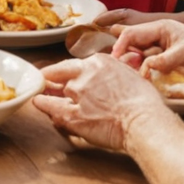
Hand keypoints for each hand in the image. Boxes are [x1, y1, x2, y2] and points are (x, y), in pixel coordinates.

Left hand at [33, 54, 165, 152]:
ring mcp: (77, 94)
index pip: (74, 64)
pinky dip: (43, 105)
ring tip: (41, 95)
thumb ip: (120, 68)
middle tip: (47, 84)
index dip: (65, 71)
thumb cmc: (146, 102)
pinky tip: (38, 103)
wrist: (146, 122)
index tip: (61, 74)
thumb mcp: (133, 75)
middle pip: (61, 75)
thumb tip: (126, 60)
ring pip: (55, 91)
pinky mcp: (73, 115)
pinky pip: (51, 107)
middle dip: (53, 80)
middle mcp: (84, 74)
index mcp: (99, 62)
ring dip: (48, 93)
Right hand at [111, 18, 183, 89]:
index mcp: (162, 27)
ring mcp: (167, 50)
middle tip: (119, 71)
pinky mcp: (173, 62)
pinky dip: (148, 74)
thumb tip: (144, 68)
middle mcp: (161, 37)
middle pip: (134, 46)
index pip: (131, 34)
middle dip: (125, 57)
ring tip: (130, 77)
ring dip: (137, 67)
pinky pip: (154, 67)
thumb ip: (164, 59)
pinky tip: (145, 81)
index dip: (120, 47)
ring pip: (143, 58)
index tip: (114, 62)